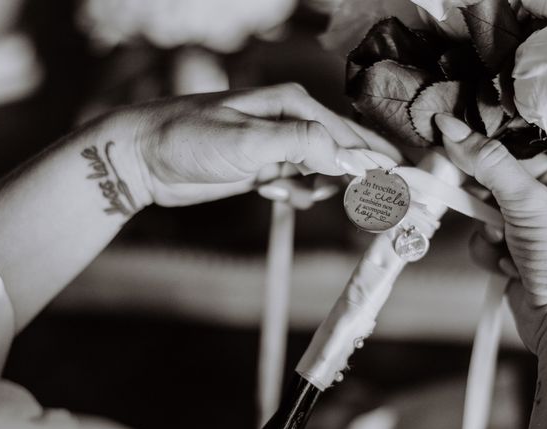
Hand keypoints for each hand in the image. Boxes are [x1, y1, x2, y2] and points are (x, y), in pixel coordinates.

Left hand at [114, 83, 399, 206]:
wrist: (145, 158)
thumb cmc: (190, 139)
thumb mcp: (246, 141)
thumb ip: (299, 144)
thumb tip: (345, 156)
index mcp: (294, 106)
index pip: (350, 136)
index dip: (377, 163)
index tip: (401, 188)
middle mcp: (293, 122)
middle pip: (343, 154)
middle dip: (354, 180)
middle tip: (368, 205)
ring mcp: (281, 145)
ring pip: (323, 173)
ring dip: (315, 189)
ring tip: (285, 189)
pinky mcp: (268, 166)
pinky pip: (300, 184)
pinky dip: (294, 193)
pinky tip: (272, 191)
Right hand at [434, 113, 546, 357]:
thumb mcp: (530, 202)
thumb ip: (489, 164)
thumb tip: (455, 130)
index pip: (508, 154)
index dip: (477, 153)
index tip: (446, 148)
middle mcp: (545, 205)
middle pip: (490, 186)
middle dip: (481, 202)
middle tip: (472, 201)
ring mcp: (526, 233)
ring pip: (480, 218)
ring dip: (486, 234)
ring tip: (508, 247)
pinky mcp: (510, 258)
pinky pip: (481, 245)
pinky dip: (488, 256)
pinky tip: (510, 268)